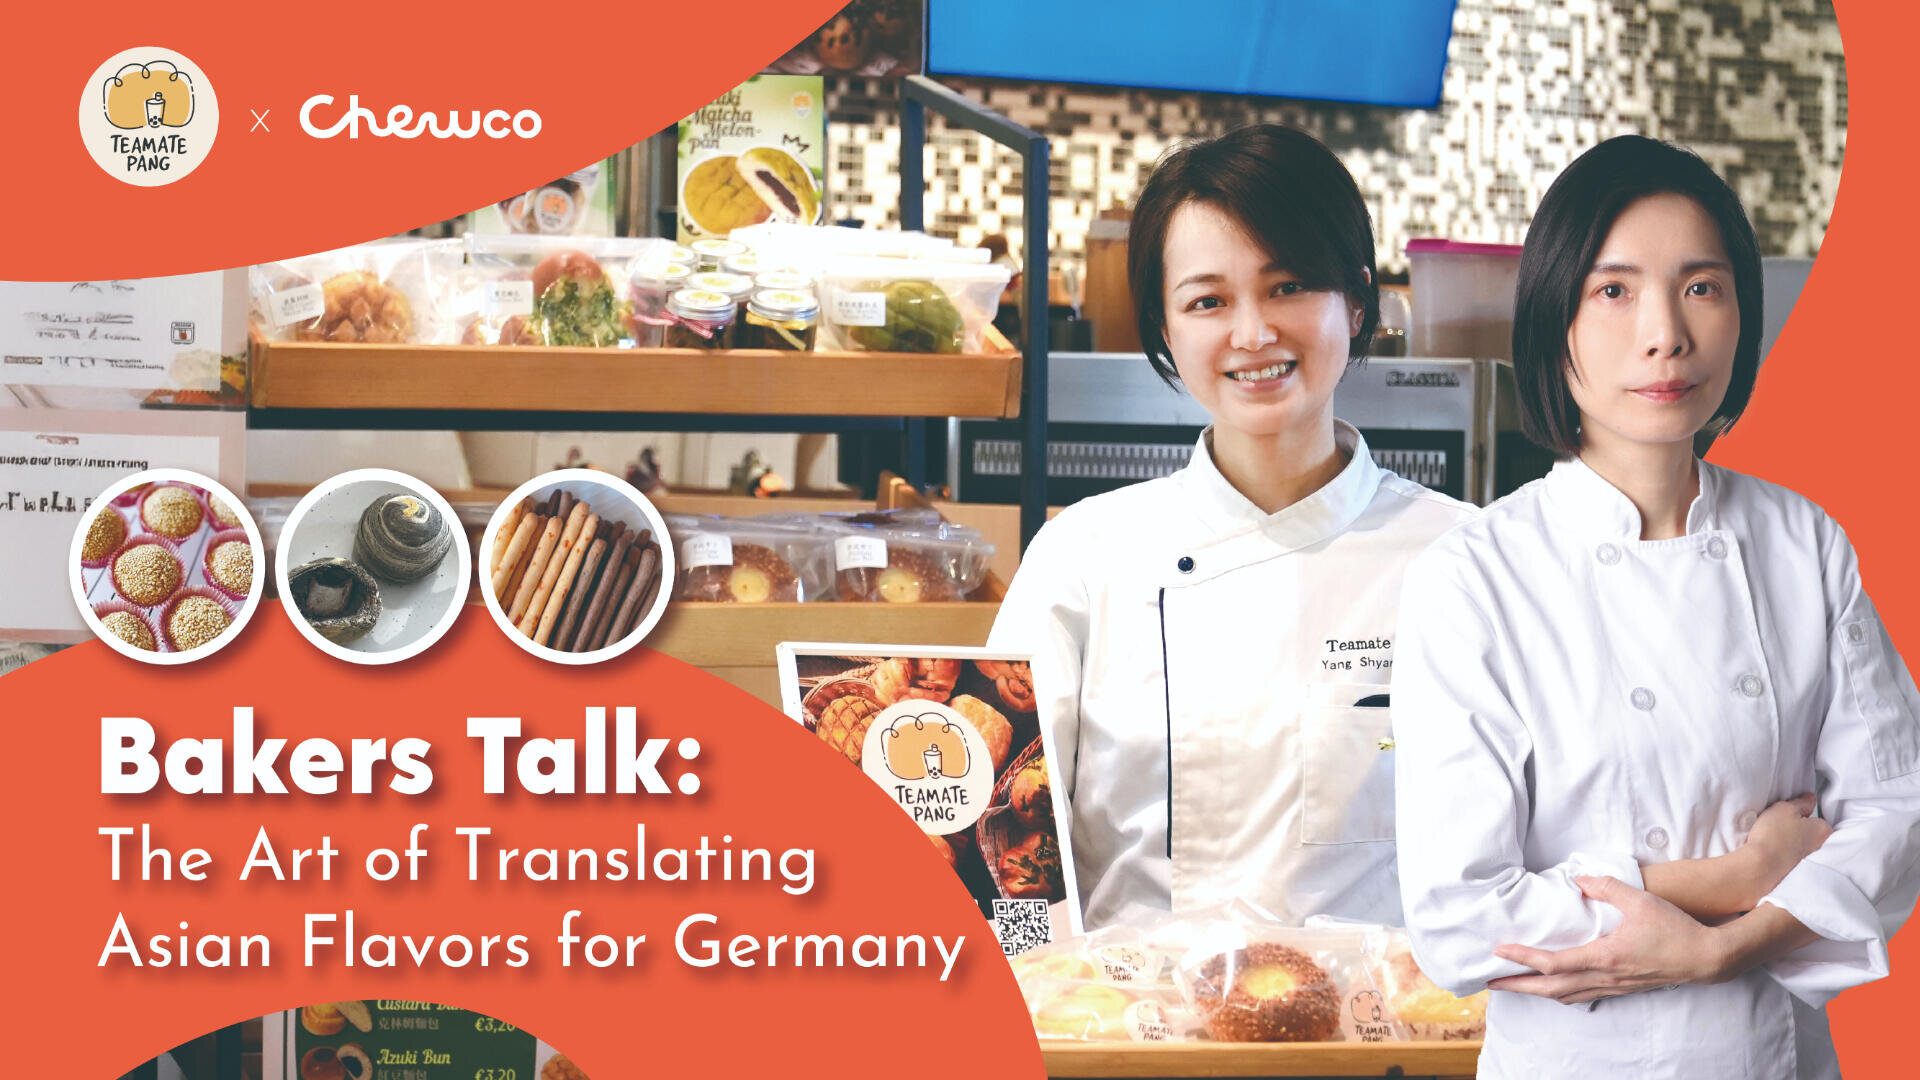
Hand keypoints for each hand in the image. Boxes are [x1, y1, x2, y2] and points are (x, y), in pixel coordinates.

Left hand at [1489, 876, 1730, 1004]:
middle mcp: (1604, 976)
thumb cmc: (1674, 929)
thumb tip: (1580, 879)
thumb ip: (1608, 887)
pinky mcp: (1622, 989)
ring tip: (1514, 986)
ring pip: (1565, 995)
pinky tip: (1553, 988)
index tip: (1500, 950)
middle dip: (1518, 985)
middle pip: (1550, 987)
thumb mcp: (1640, 900)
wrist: (1706, 958)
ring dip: (1536, 992)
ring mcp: (1613, 986)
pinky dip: (1560, 993)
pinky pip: (1582, 995)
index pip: (1552, 962)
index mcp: (1603, 956)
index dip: (1523, 957)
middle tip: (1491, 982)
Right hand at [1735, 794, 1830, 906]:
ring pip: (1798, 843)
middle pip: (1809, 831)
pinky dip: (1780, 850)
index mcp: (1823, 831)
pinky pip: (1788, 854)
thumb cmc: (1774, 837)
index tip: (1792, 811)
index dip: (1803, 812)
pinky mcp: (1793, 869)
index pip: (1818, 817)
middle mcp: (1820, 848)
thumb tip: (1808, 799)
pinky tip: (1769, 846)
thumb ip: (1800, 802)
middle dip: (1797, 826)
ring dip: (1787, 838)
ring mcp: (1806, 860)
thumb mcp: (1785, 808)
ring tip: (1772, 834)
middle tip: (1780, 821)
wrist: (1760, 865)